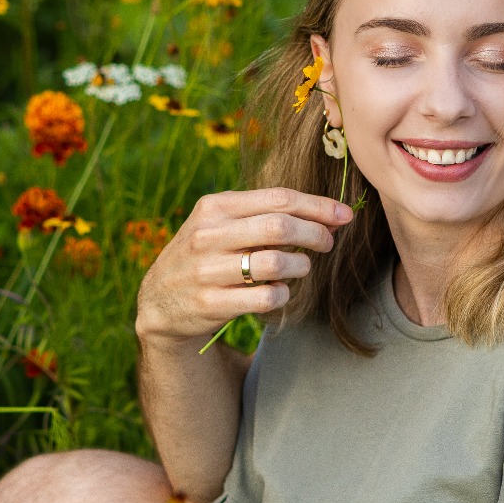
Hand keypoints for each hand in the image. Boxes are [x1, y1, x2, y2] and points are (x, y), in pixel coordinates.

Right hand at [135, 188, 353, 343]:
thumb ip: (264, 215)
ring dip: (300, 265)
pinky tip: (279, 291)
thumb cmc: (204, 255)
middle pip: (280, 226)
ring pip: (276, 262)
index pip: (278, 198)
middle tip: (328, 242)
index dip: (318, 206)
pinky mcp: (211, 303)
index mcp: (214, 207)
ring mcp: (208, 270)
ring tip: (300, 267)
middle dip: (316, 233)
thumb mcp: (220, 224)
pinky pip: (266, 297)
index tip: (344, 215)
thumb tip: (327, 214)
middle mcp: (208, 235)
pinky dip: (283, 294)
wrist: (159, 301)